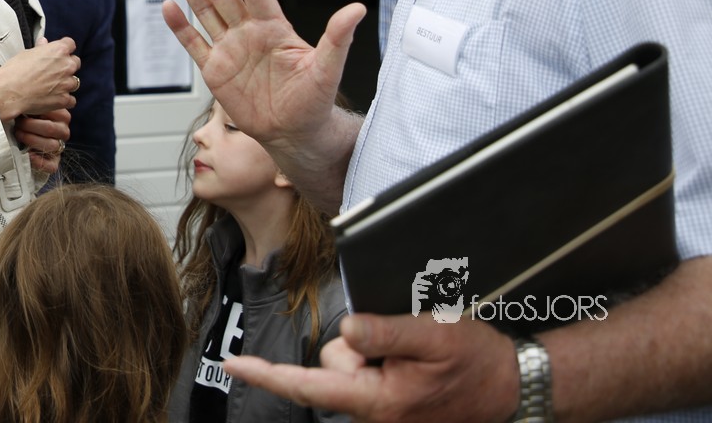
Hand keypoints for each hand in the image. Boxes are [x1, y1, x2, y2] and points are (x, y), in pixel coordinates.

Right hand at [0, 36, 80, 121]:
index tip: (58, 54)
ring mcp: (67, 83)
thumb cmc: (15, 71)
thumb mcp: (27, 53)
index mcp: (59, 50)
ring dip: (65, 83)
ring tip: (51, 87)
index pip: (70, 44)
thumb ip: (40, 48)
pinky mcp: (64, 99)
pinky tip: (53, 98)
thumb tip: (44, 43)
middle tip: (53, 72)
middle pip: (75, 62)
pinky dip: (64, 99)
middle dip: (66, 66)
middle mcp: (67, 65)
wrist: (9, 92)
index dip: (64, 49)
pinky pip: (71, 99)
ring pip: (74, 81)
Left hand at [14, 108, 70, 173]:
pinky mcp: (54, 162)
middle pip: (50, 128)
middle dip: (30, 126)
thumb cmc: (24, 120)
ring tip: (19, 135)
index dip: (34, 111)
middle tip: (17, 125)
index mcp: (62, 115)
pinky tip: (27, 154)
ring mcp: (60, 147)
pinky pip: (51, 165)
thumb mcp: (30, 110)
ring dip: (31, 140)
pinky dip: (38, 161)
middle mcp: (63, 131)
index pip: (54, 112)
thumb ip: (32, 105)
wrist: (21, 142)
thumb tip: (21, 100)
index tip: (21, 111)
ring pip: (51, 145)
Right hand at [161, 0, 364, 201]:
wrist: (295, 134)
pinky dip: (180, 27)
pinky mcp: (216, 70)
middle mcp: (249, 32)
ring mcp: (230, 49)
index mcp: (274, 27)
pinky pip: (195, 44)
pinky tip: (169, 6)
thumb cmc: (315, 102)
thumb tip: (357, 9)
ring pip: (204, 12)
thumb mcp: (328, 69)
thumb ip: (337, 38)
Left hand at [224, 312, 517, 422]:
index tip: (232, 363)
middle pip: (332, 368)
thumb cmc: (475, 363)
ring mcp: (382, 416)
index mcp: (377, 401)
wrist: (512, 389)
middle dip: (354, 349)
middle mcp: (374, 415)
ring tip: (416, 357)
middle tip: (402, 344)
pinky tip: (414, 366)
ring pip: (349, 370)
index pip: (308, 387)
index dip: (266, 375)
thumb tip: (345, 330)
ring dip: (372, 357)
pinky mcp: (391, 411)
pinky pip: (367, 378)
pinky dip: (381, 365)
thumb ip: (384, 333)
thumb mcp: (432, 335)